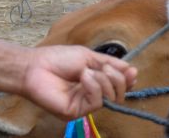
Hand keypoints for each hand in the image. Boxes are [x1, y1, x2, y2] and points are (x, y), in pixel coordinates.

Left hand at [20, 45, 136, 119]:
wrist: (36, 66)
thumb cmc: (58, 59)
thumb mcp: (88, 56)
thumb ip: (109, 63)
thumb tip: (132, 70)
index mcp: (94, 81)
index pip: (118, 85)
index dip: (127, 79)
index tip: (132, 71)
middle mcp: (91, 94)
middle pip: (118, 93)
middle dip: (117, 78)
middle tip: (105, 68)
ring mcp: (84, 104)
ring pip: (109, 98)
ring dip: (103, 80)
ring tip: (88, 71)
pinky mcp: (77, 112)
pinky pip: (96, 101)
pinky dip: (94, 86)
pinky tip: (83, 77)